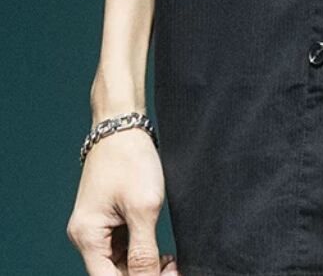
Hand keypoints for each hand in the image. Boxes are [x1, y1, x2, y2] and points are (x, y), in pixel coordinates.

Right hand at [67, 127, 178, 275]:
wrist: (123, 124)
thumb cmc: (130, 158)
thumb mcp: (144, 207)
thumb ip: (144, 251)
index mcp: (88, 237)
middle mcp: (87, 237)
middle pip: (114, 275)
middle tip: (174, 269)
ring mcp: (97, 228)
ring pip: (120, 265)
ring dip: (145, 268)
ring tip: (172, 262)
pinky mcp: (108, 220)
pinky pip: (123, 249)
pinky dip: (141, 254)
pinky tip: (163, 254)